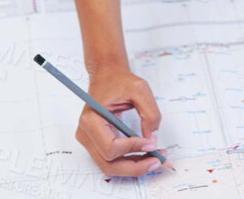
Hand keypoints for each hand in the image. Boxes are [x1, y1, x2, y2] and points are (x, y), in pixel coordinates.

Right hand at [75, 64, 163, 178]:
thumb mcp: (140, 89)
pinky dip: (129, 162)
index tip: (151, 143)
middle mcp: (86, 134)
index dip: (133, 148)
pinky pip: (112, 160)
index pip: (110, 148)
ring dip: (134, 167)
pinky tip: (146, 155)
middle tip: (157, 161)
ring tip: (155, 159)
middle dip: (135, 167)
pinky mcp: (96, 143)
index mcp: (91, 120)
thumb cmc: (119, 80)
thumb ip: (150, 113)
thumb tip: (152, 140)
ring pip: (110, 166)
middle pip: (109, 164)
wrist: (107, 76)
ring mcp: (89, 141)